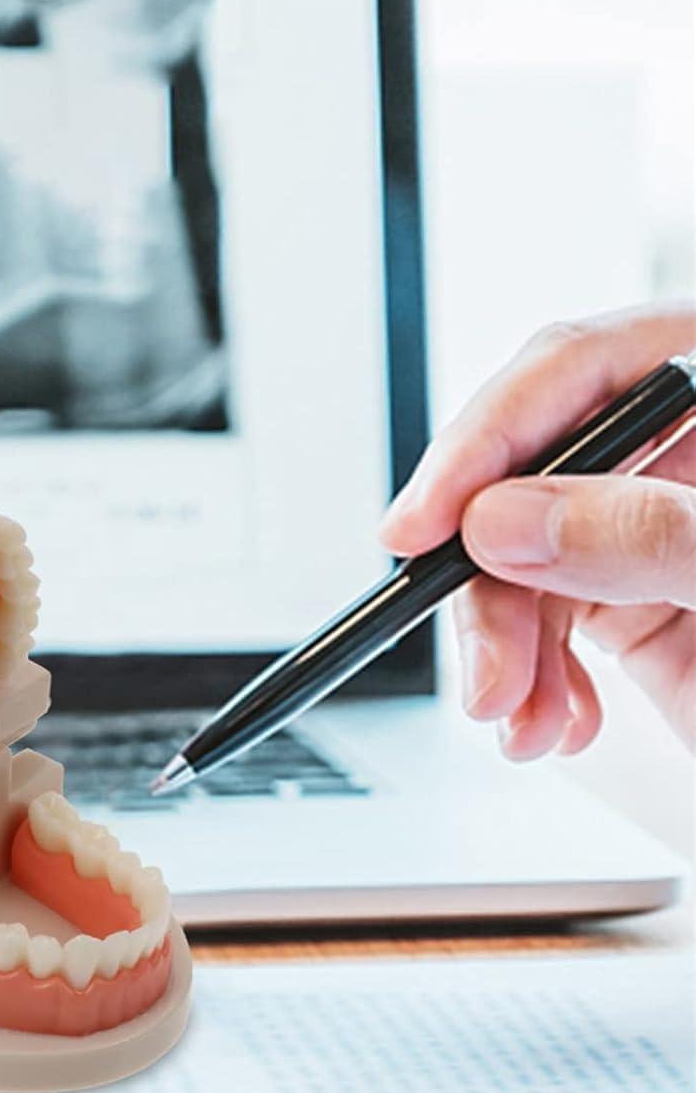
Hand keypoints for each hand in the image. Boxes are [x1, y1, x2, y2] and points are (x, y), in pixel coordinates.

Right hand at [380, 306, 695, 757]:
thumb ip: (652, 535)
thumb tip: (509, 518)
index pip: (585, 369)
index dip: (486, 441)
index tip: (423, 525)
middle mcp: (689, 449)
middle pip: (532, 480)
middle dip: (494, 588)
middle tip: (488, 673)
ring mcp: (658, 523)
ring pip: (524, 562)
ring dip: (506, 653)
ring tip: (524, 721)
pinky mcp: (638, 597)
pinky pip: (546, 625)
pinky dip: (533, 683)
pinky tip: (551, 722)